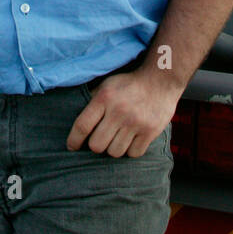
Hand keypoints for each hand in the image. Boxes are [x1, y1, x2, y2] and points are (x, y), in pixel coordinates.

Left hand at [65, 67, 180, 157]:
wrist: (160, 79)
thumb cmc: (129, 84)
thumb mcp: (107, 84)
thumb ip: (93, 100)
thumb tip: (76, 120)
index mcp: (104, 98)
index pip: (82, 125)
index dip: (74, 140)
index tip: (71, 146)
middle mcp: (119, 111)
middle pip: (97, 145)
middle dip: (96, 145)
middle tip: (100, 139)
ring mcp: (136, 123)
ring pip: (115, 152)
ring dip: (113, 148)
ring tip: (117, 138)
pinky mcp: (150, 131)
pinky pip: (133, 154)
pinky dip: (130, 150)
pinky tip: (131, 139)